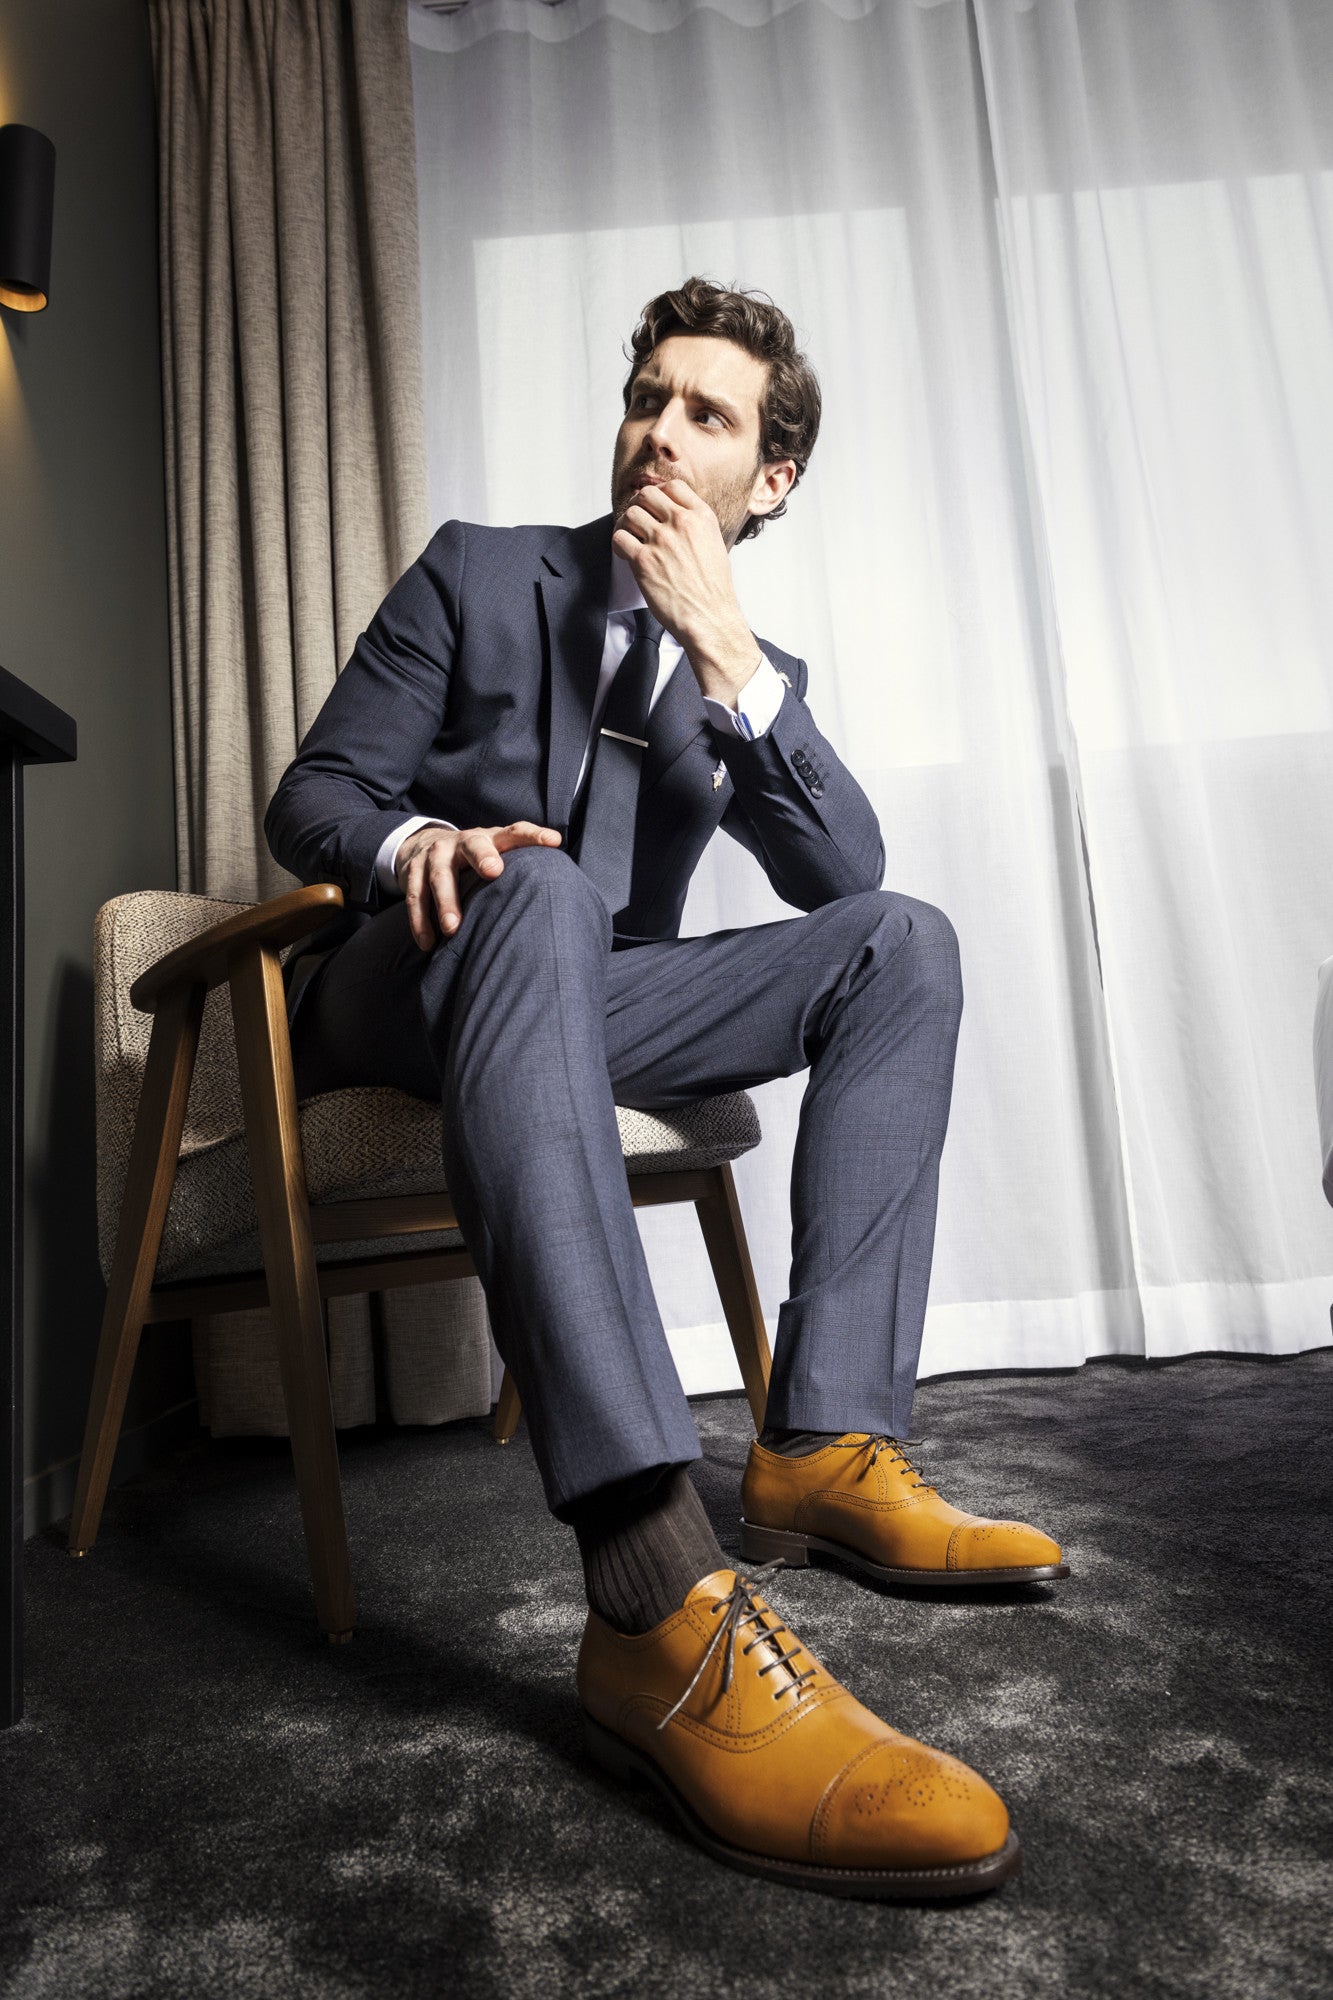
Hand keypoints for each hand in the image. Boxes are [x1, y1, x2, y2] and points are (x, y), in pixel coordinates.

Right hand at [395, 821, 561, 951]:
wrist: (421, 845)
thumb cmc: (473, 861)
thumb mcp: (494, 857)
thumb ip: (518, 869)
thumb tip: (560, 900)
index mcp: (490, 838)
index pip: (516, 832)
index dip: (534, 835)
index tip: (554, 842)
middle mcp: (463, 841)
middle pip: (473, 845)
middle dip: (483, 856)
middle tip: (494, 872)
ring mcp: (435, 854)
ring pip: (439, 875)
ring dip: (446, 901)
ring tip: (454, 928)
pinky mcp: (412, 870)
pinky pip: (415, 896)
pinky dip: (420, 921)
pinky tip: (428, 943)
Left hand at [611, 478, 761, 702]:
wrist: (709, 617)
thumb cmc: (712, 589)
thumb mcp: (714, 544)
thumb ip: (695, 526)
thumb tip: (675, 516)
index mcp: (701, 517)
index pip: (673, 486)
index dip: (660, 494)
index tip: (656, 507)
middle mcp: (681, 523)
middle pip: (647, 495)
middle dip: (640, 506)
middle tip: (639, 522)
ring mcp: (661, 540)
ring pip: (630, 514)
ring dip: (627, 524)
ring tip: (631, 538)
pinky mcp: (643, 560)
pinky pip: (619, 537)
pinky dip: (619, 544)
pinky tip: (626, 553)